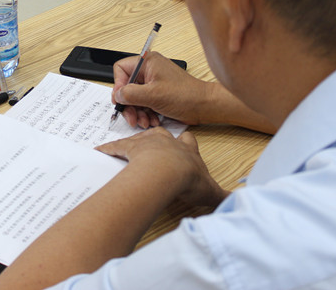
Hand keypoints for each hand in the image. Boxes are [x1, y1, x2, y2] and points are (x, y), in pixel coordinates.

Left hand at [97, 128, 229, 207]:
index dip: (187, 143)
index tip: (185, 144)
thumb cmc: (188, 179)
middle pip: (163, 134)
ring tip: (129, 148)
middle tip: (156, 147)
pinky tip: (101, 151)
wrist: (168, 172)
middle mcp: (167, 142)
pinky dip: (109, 148)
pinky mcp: (130, 148)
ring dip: (135, 142)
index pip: (188, 141)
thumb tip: (234, 201)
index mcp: (187, 150)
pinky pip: (117, 146)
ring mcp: (148, 143)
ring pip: (140, 137)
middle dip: (160, 139)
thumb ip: (222, 196)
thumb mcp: (211, 191)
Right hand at [112, 52, 209, 127]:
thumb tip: (117, 95)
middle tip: (132, 118)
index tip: (121, 100)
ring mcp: (153, 83)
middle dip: (129, 105)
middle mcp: (149, 70)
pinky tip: (152, 121)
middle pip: (127, 86)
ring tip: (145, 122)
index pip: (121, 69)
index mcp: (147, 62)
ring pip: (134, 98)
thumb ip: (130, 94)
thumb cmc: (185, 95)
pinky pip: (144, 104)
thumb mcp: (153, 95)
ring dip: (138, 112)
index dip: (118, 85)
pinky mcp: (158, 94)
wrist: (203, 106)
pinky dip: (146, 114)